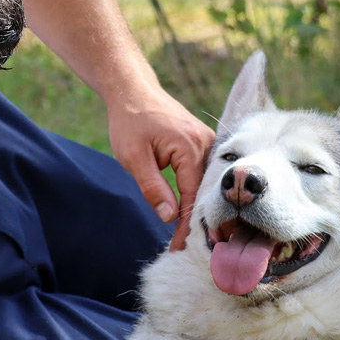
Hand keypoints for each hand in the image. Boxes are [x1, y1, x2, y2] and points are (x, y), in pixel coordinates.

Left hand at [107, 86, 214, 251]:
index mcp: (190, 148)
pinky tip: (191, 208)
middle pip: (206, 191)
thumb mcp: (134, 158)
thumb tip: (168, 217)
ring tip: (191, 233)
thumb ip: (153, 188)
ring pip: (207, 183)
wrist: (134, 92)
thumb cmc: (130, 122)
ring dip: (199, 206)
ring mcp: (208, 141)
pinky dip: (198, 190)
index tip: (177, 246)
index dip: (185, 224)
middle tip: (187, 248)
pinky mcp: (204, 142)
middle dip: (197, 219)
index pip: (192, 196)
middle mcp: (206, 144)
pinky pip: (205, 172)